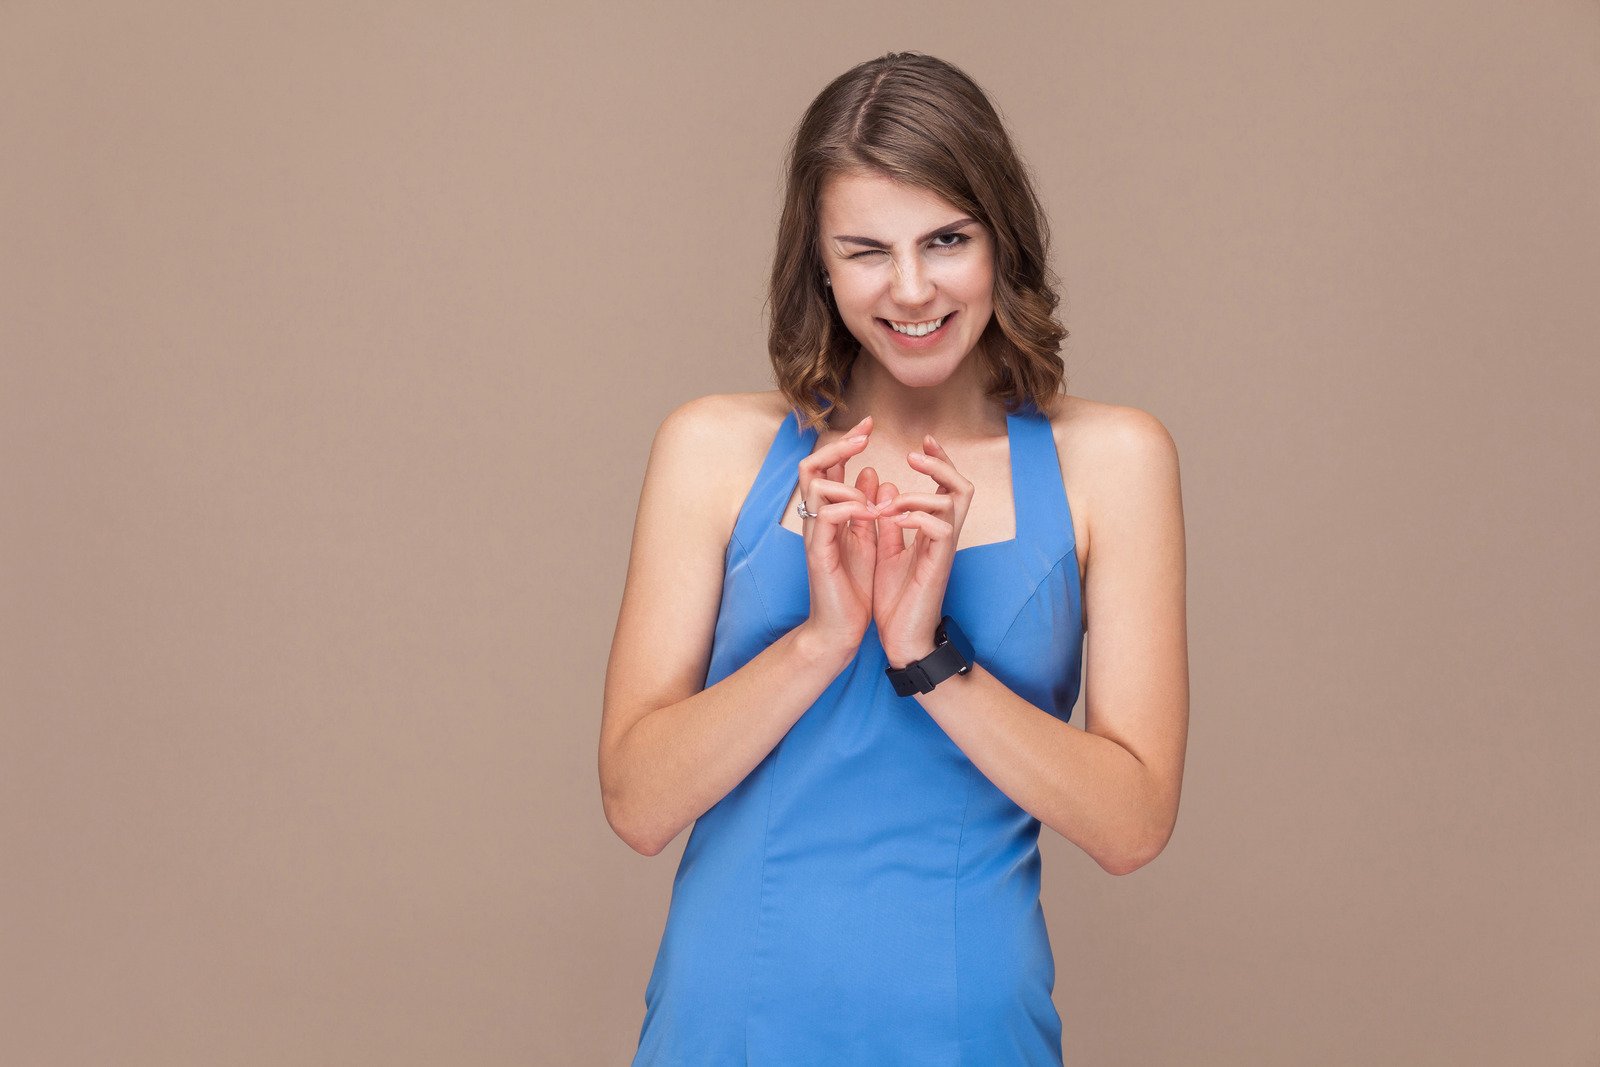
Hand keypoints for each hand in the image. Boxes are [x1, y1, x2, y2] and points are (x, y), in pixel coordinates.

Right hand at [798, 414, 881, 657]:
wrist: (840, 629)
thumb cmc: (852, 588)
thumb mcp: (866, 540)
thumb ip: (867, 508)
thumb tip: (874, 474)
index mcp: (829, 514)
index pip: (827, 466)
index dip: (846, 442)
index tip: (870, 424)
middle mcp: (815, 520)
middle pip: (810, 466)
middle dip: (839, 446)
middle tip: (866, 435)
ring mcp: (814, 535)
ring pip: (813, 485)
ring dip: (847, 482)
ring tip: (873, 494)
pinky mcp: (818, 554)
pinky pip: (826, 517)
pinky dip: (850, 508)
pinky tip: (871, 514)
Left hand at [869, 434, 973, 667]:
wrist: (902, 641)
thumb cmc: (897, 602)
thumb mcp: (887, 554)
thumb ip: (890, 525)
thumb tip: (887, 493)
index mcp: (933, 533)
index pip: (945, 488)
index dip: (938, 462)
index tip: (922, 442)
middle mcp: (944, 538)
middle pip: (962, 487)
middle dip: (941, 465)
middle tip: (915, 453)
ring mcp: (944, 551)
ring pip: (954, 502)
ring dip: (919, 493)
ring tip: (890, 502)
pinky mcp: (938, 566)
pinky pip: (940, 528)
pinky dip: (916, 516)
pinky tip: (894, 519)